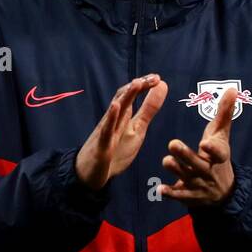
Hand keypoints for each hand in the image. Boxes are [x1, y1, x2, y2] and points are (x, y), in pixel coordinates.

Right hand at [75, 74, 168, 190]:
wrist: (91, 173)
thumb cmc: (115, 148)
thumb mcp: (137, 128)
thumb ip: (148, 109)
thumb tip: (161, 87)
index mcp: (123, 116)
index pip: (131, 95)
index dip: (144, 85)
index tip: (158, 77)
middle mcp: (113, 119)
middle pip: (124, 98)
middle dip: (138, 86)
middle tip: (154, 77)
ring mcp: (106, 131)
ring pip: (115, 110)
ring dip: (125, 97)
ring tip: (136, 83)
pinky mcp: (102, 145)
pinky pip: (106, 130)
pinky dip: (111, 118)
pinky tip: (116, 107)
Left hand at [159, 87, 237, 206]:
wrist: (224, 190)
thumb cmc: (218, 155)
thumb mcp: (222, 136)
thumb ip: (225, 113)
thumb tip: (232, 89)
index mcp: (219, 156)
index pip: (219, 153)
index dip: (213, 149)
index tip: (205, 143)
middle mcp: (209, 170)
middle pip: (197, 163)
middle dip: (186, 155)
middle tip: (172, 143)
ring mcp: (199, 184)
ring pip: (186, 177)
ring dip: (176, 170)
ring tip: (166, 160)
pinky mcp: (189, 195)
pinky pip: (179, 195)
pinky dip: (170, 193)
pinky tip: (159, 189)